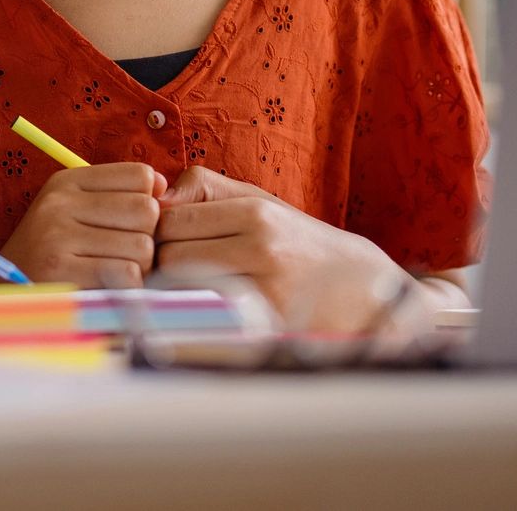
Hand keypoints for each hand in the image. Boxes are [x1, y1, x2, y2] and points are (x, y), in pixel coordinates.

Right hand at [0, 163, 165, 287]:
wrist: (5, 292)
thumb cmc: (53, 252)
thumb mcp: (75, 211)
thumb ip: (118, 195)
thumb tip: (163, 185)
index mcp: (67, 181)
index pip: (140, 175)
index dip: (148, 201)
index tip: (131, 221)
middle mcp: (60, 202)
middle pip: (146, 210)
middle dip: (147, 236)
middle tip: (127, 252)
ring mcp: (58, 235)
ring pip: (142, 246)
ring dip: (140, 266)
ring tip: (115, 271)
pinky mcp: (62, 270)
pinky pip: (127, 274)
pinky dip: (128, 286)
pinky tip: (109, 287)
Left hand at [154, 166, 406, 334]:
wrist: (357, 289)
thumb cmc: (295, 241)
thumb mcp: (259, 200)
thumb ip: (206, 188)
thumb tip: (159, 196)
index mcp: (256, 213)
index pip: (171, 220)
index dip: (159, 231)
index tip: (168, 240)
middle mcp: (261, 249)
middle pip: (170, 256)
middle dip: (163, 261)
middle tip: (174, 267)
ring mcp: (265, 291)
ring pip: (183, 290)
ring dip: (174, 290)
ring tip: (188, 287)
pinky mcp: (267, 328)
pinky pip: (206, 320)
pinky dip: (194, 316)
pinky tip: (203, 311)